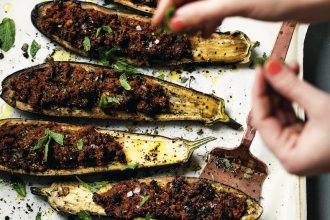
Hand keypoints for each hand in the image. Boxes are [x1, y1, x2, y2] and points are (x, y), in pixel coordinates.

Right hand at [152, 0, 329, 37]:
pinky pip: (214, 6)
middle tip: (173, 31)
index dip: (165, 6)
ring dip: (194, 18)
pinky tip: (209, 29)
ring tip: (192, 33)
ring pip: (200, 2)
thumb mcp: (238, 3)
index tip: (157, 24)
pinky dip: (209, 19)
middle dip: (179, 13)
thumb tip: (177, 21)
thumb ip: (205, 11)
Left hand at [251, 59, 329, 174]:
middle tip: (271, 66)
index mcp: (291, 157)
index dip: (259, 93)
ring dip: (283, 89)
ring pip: (282, 112)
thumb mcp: (322, 106)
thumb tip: (271, 68)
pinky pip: (294, 113)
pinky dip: (293, 96)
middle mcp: (292, 153)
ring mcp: (300, 145)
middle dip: (272, 88)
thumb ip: (292, 87)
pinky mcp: (310, 136)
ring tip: (285, 66)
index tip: (260, 71)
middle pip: (270, 115)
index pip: (262, 120)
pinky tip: (293, 77)